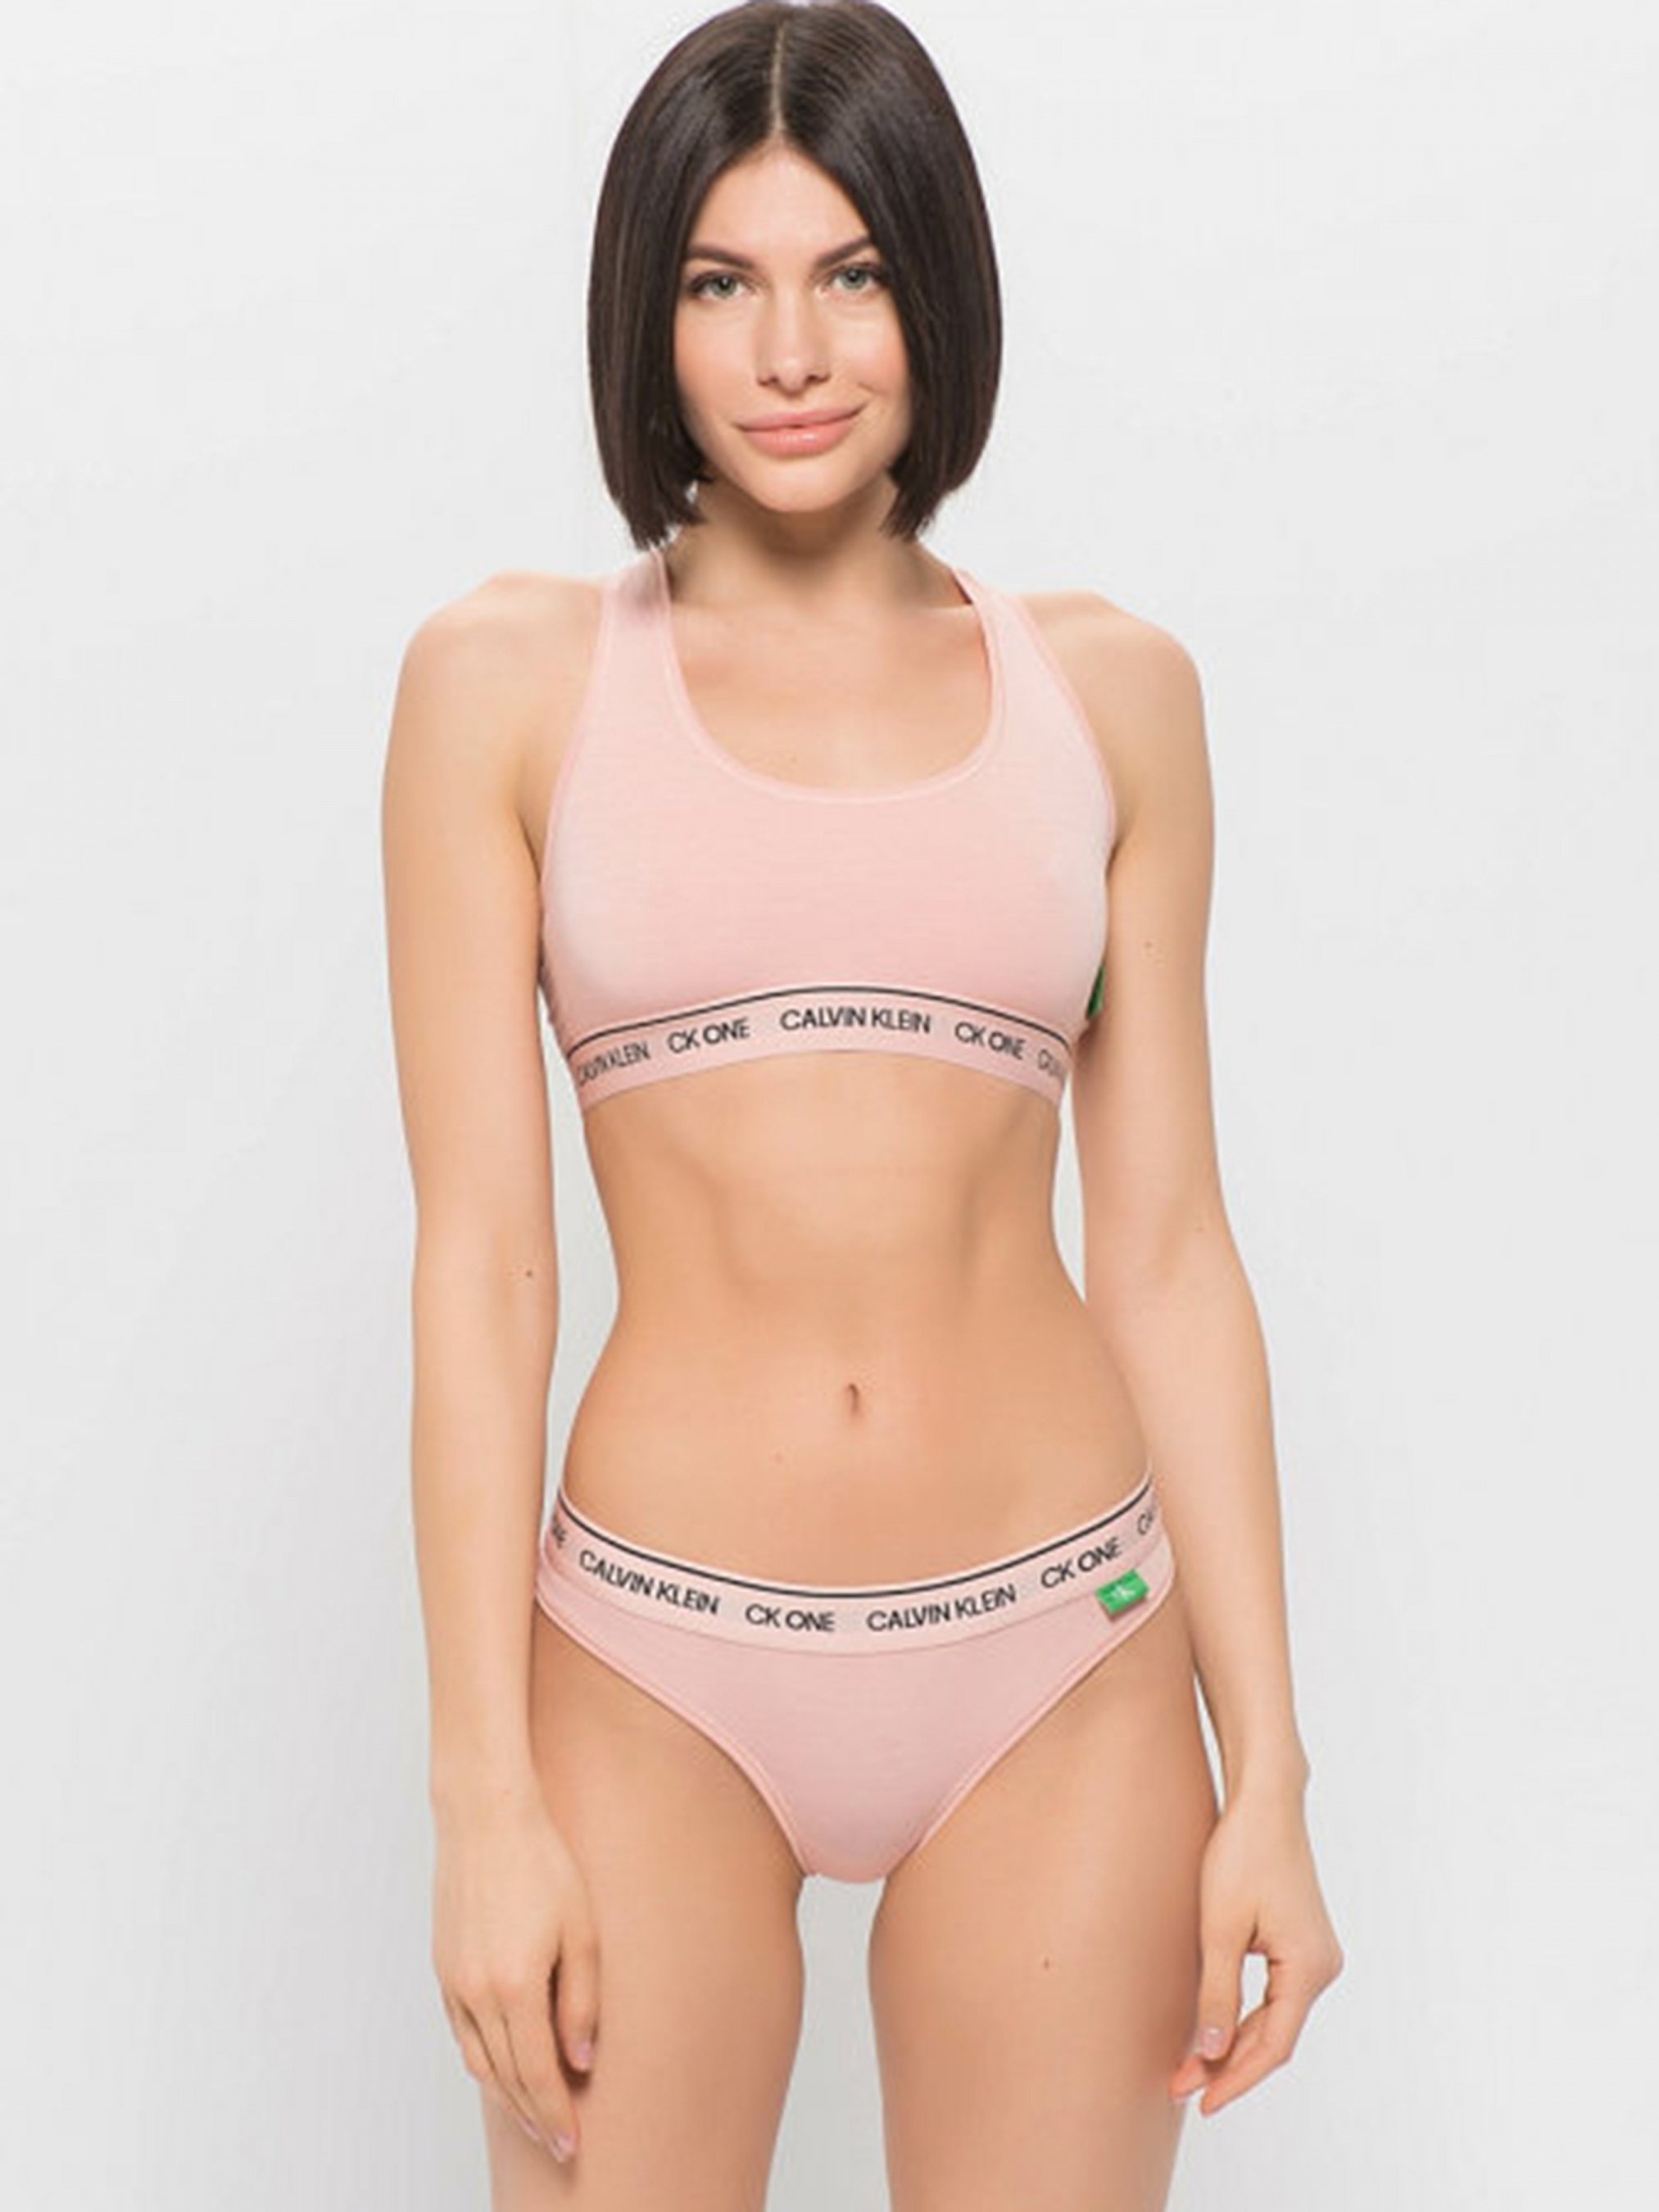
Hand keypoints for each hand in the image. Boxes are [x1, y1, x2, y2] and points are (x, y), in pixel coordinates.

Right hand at [431, 1784, 600, 2162]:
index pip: (537, 2074)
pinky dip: (482, 2061)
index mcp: (516, 1986)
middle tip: (557, 2143)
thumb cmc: (541, 1863)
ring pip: (478, 2062)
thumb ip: (582, 2001)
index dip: (556, 2115)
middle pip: (506, 2077)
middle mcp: (477, 1993)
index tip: (573, 2144)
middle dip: (533, 2116)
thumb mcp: (583, 1931)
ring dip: (505, 2096)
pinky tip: (501, 2066)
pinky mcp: (443, 1969)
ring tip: (533, 2115)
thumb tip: (580, 2060)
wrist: (486, 1819)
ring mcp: (454, 1982)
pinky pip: (462, 2034)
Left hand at [1167, 1780, 1342, 2114]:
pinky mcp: (1301, 1941)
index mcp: (1309, 1968)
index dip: (1235, 2079)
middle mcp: (1322, 1967)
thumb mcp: (1220, 1929)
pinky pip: (1275, 1994)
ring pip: (1274, 2017)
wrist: (1264, 1800)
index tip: (1201, 2102)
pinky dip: (1244, 2014)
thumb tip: (1210, 2053)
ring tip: (1189, 2065)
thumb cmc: (1242, 1854)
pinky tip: (1214, 2027)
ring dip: (1234, 2041)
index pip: (1272, 2046)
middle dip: (1228, 2064)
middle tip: (1181, 2087)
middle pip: (1274, 2036)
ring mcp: (1315, 1954)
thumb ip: (1217, 1994)